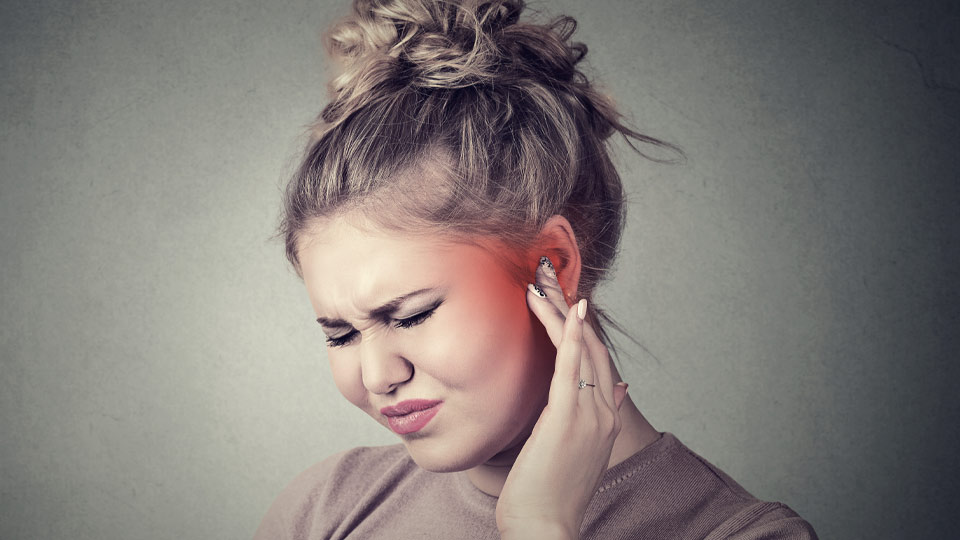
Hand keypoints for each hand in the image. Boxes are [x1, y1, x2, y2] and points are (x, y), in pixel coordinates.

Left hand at [495, 257, 628, 539]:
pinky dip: (573, 336)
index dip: (583, 330)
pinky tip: (569, 311)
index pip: (598, 363)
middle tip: (548, 277)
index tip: (564, 302)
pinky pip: (572, 368)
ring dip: (562, 313)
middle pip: (592, 349)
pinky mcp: (568, 419)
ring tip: (542, 283)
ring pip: (580, 352)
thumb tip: (619, 390)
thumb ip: (593, 420)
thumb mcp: (577, 453)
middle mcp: (603, 413)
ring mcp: (589, 415)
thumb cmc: (550, 495)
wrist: (546, 529)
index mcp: (605, 420)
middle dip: (570, 311)